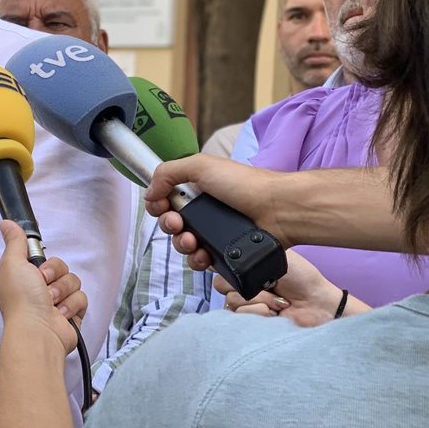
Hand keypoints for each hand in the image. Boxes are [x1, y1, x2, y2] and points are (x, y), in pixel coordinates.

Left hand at [0, 221, 85, 353]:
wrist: (38, 333)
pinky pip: (81, 297)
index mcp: (22, 276)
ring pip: (72, 281)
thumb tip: (6, 222)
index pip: (37, 255)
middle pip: (59, 265)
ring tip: (51, 303)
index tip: (38, 256)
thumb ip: (14, 242)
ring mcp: (56, 302)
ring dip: (62, 291)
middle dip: (54, 274)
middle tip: (43, 284)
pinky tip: (60, 315)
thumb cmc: (22, 299)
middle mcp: (37, 288)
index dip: (40, 254)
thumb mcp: (13, 264)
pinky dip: (71, 305)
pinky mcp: (72, 313)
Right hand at [144, 155, 287, 271]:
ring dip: (181, 245)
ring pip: (184, 245)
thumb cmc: (245, 184)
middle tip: (178, 224)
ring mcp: (215, 233)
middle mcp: (204, 211)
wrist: (279, 210)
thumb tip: (149, 193)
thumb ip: (168, 173)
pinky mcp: (225, 253)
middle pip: (172, 225)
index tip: (159, 206)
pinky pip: (202, 261)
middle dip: (168, 226)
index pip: (166, 200)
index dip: (158, 205)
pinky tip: (204, 255)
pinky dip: (198, 260)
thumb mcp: (200, 165)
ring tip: (193, 242)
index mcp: (197, 189)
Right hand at [214, 250, 366, 325]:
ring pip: (231, 301)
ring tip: (279, 301)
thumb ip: (250, 251)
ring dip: (259, 300)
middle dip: (249, 285)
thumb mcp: (276, 255)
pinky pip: (241, 315)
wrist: (317, 304)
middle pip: (221, 285)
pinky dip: (260, 312)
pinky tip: (276, 312)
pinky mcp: (250, 323)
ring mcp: (245, 306)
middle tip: (271, 286)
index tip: (229, 265)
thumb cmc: (302, 278)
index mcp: (246, 268)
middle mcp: (242, 286)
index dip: (222, 266)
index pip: (219, 266)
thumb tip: (228, 248)